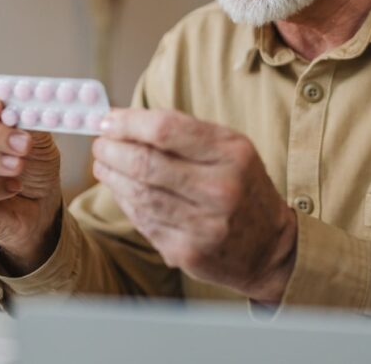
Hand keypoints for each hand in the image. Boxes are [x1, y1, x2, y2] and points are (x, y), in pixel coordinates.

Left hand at [92, 109, 296, 303]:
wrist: (271, 247)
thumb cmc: (243, 186)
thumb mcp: (231, 149)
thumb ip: (185, 134)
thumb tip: (125, 122)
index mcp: (232, 153)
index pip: (166, 129)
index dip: (128, 123)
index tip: (107, 120)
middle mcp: (220, 188)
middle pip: (145, 163)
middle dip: (112, 149)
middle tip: (100, 143)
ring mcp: (204, 224)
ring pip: (139, 194)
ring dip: (112, 176)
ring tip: (103, 164)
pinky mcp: (188, 251)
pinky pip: (143, 220)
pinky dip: (125, 201)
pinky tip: (120, 190)